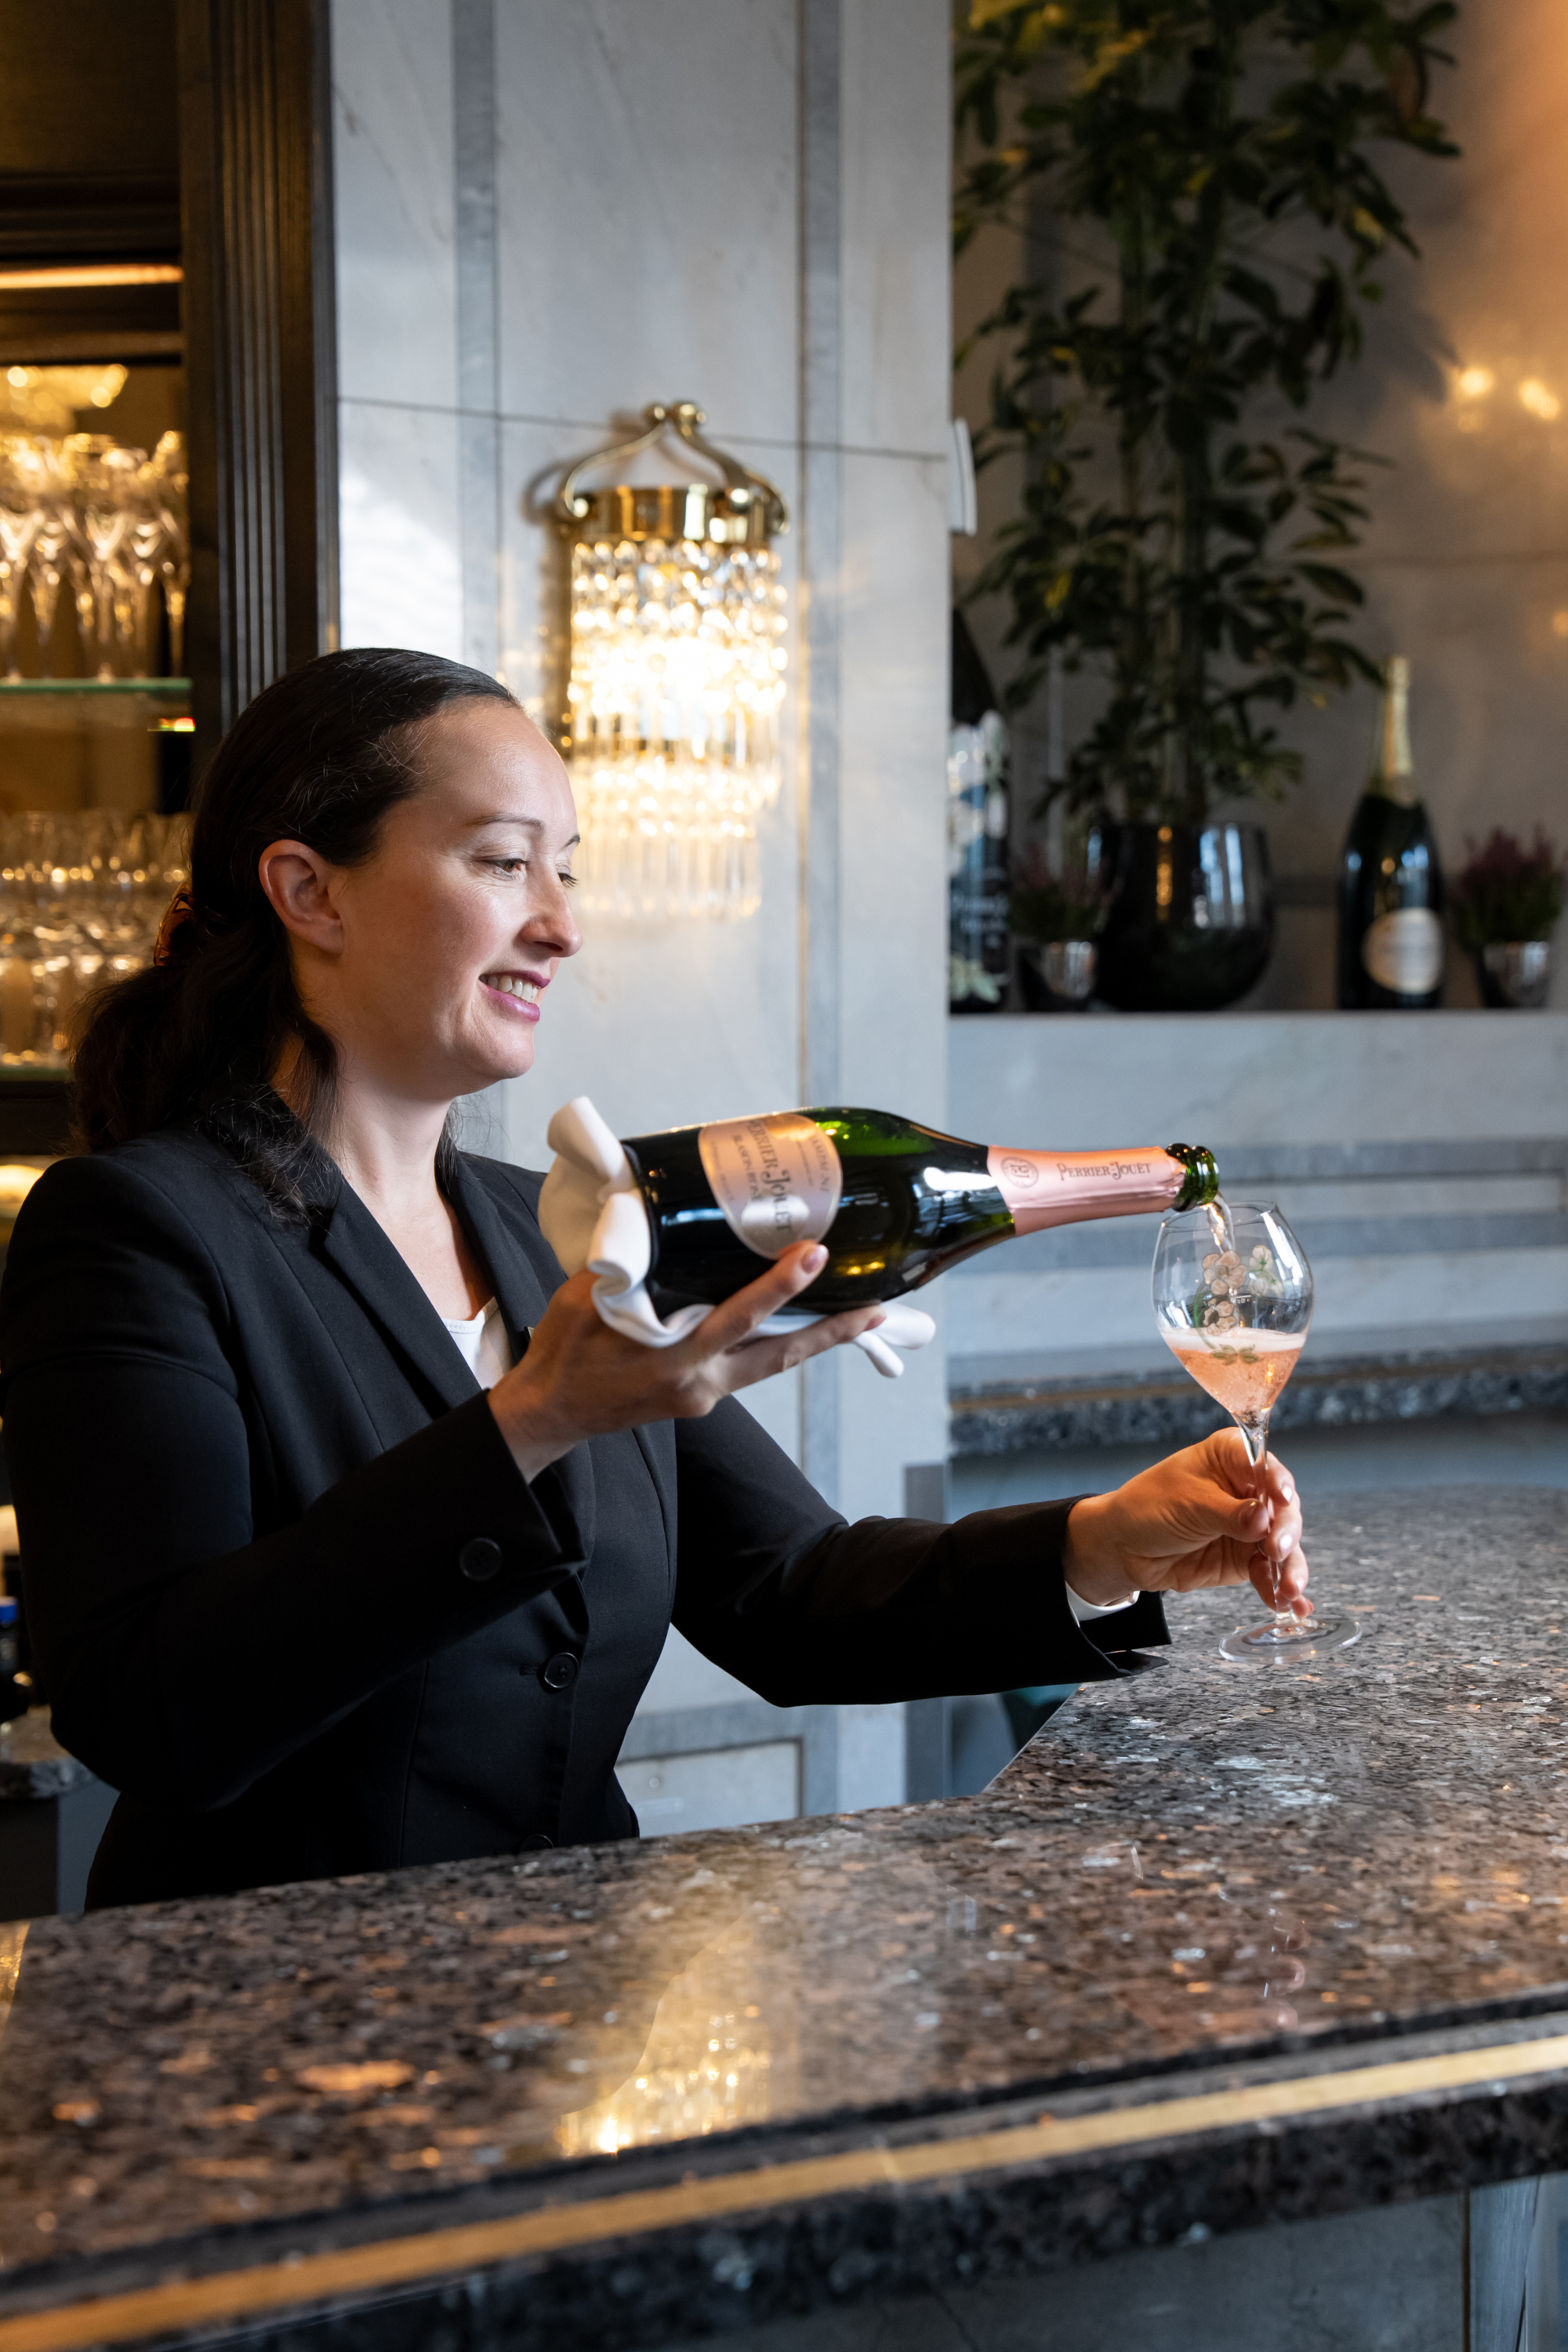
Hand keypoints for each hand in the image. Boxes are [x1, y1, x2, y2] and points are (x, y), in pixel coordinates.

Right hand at [489, 1241, 883, 1481]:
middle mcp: (701, 1383)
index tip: (813, 1256)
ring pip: (774, 1362)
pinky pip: (751, 1365)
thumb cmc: (563, 1357)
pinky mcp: (704, 1396)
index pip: (737, 1319)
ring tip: (866, 1315)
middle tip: (881, 1307)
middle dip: (833, 1330)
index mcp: (672, 1360)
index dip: (779, 1288)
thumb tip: (654, 1220)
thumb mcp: (580, 1303)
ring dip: (819, 1339)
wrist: (549, 1414)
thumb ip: (625, 1269)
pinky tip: (801, 1322)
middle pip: (781, 1354)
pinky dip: (779, 1342)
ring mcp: (706, 1395)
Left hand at [1063, 1428, 1307, 1617]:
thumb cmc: (1148, 1508)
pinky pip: (1270, 1572)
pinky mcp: (1245, 1557)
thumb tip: (1264, 1519)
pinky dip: (1280, 1588)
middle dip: (1285, 1531)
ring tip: (1290, 1588)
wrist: (1124, 1548)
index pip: (1264, 1465)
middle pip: (1282, 1508)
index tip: (1283, 1498)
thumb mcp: (1188, 1505)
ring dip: (1289, 1567)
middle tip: (1276, 1550)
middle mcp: (1247, 1489)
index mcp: (1231, 1458)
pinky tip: (1290, 1604)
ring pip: (1283, 1544)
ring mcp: (1251, 1526)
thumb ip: (1229, 1514)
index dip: (1278, 1481)